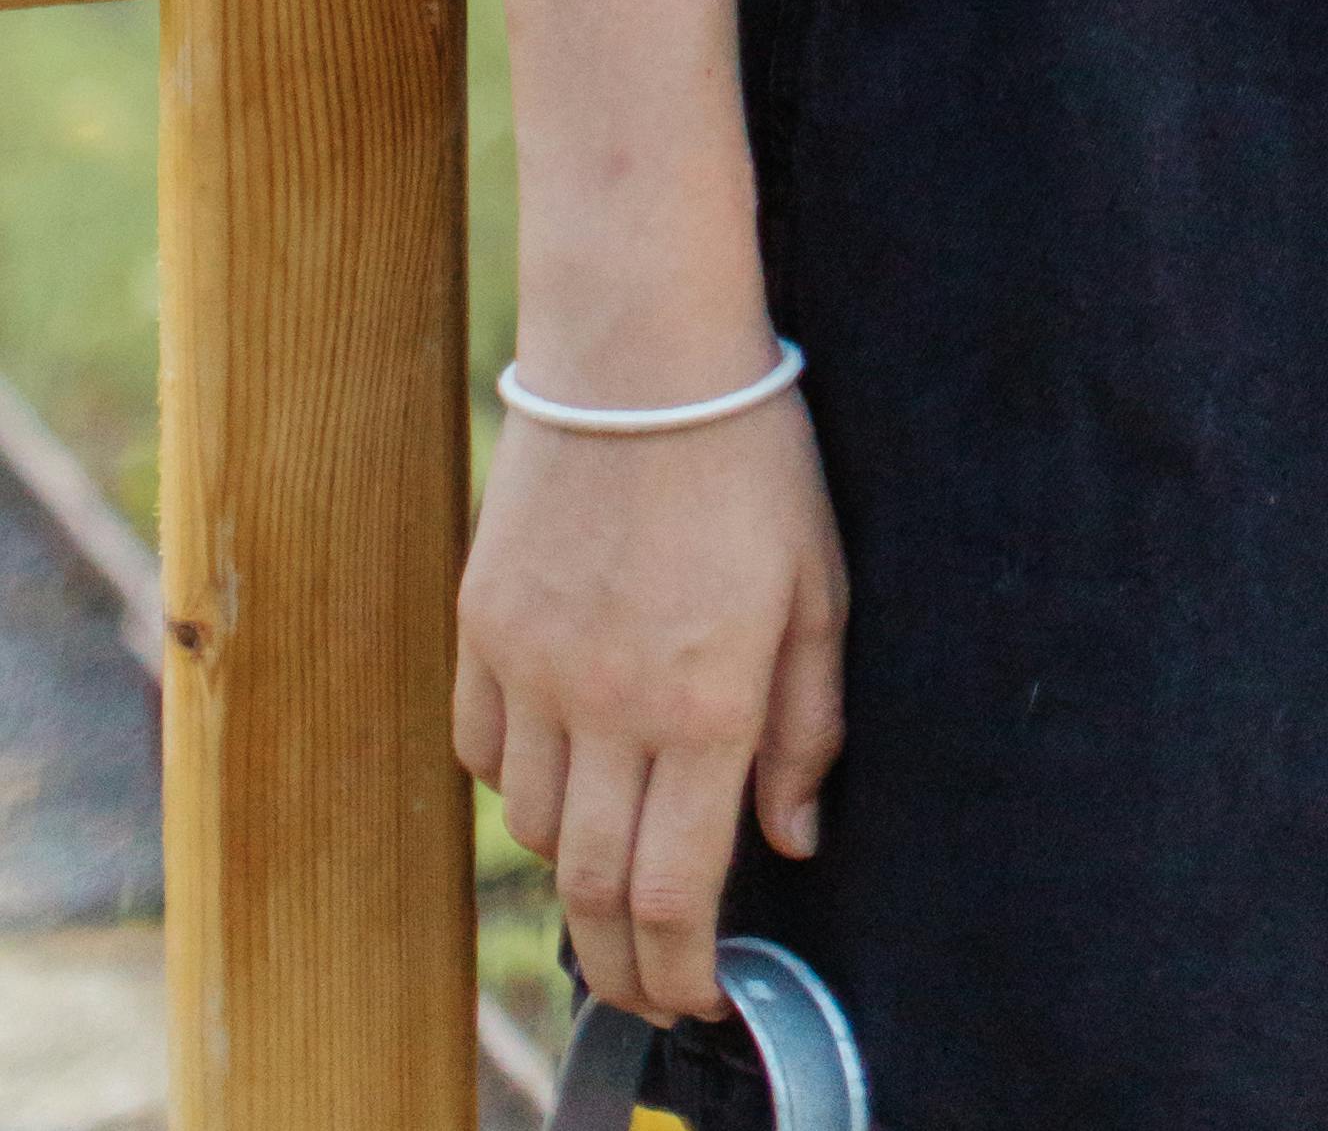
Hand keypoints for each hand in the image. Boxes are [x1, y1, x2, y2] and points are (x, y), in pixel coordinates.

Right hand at [453, 381, 847, 1025]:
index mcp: (708, 700)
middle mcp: (612, 704)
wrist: (640, 351)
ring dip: (579, 864)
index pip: (676, 891)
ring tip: (618, 858)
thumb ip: (807, 727)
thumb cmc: (752, 459)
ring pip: (538, 829)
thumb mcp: (819, 589)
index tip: (698, 1000)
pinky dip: (523, 783)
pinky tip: (565, 762)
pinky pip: (487, 755)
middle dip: (621, 965)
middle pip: (594, 890)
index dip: (681, 970)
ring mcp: (535, 669)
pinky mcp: (482, 631)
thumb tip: (793, 840)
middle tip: (644, 989)